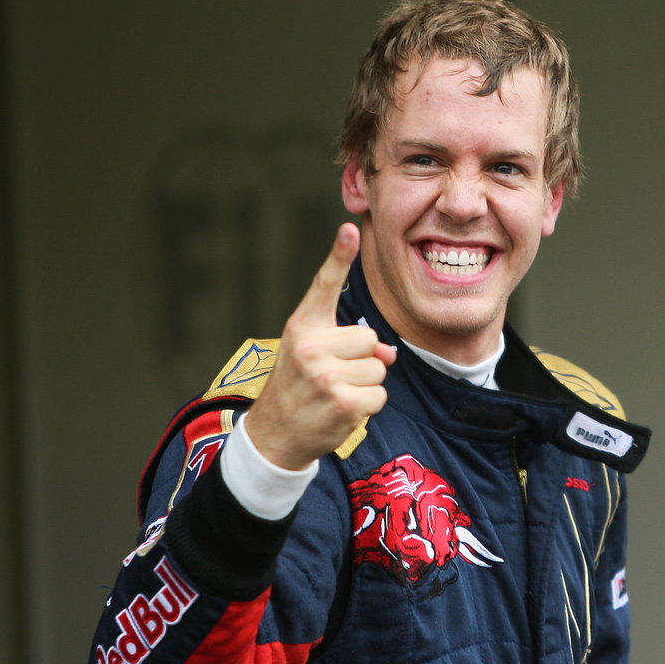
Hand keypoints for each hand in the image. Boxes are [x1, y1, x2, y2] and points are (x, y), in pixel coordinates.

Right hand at [242, 224, 397, 469]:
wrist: (275, 434)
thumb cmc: (299, 386)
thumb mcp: (311, 354)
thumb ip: (348, 343)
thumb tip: (389, 354)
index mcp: (303, 327)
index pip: (324, 285)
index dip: (339, 255)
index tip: (350, 229)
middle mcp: (310, 347)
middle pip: (369, 340)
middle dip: (362, 361)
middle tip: (333, 376)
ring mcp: (325, 376)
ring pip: (379, 369)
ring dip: (366, 386)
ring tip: (335, 394)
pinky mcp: (342, 402)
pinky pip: (379, 396)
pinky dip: (368, 407)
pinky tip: (341, 411)